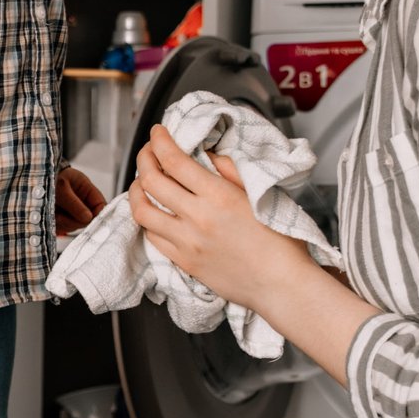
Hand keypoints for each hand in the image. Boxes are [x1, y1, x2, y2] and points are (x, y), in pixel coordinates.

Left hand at [55, 166, 105, 235]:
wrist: (33, 179)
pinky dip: (55, 225)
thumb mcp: (61, 187)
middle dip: (74, 220)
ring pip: (75, 226)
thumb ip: (74, 203)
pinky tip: (49, 216)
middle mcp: (82, 203)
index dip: (98, 215)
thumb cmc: (49, 178)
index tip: (88, 220)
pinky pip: (63, 229)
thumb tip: (88, 218)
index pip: (101, 206)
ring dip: (63, 222)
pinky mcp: (63, 220)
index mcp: (87, 191)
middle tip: (60, 215)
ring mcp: (73, 213)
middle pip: (88, 220)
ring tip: (52, 211)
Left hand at [128, 124, 311, 309]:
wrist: (281, 285)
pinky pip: (152, 237)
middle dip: (144, 159)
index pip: (174, 160)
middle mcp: (197, 218)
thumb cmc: (280, 242)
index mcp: (218, 196)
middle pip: (151, 181)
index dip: (159, 141)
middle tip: (148, 151)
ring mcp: (186, 242)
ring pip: (142, 211)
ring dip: (136, 191)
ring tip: (142, 182)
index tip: (157, 132)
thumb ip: (230, 171)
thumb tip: (207, 155)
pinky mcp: (184, 262)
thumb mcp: (259, 194)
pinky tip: (154, 212)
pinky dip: (148, 220)